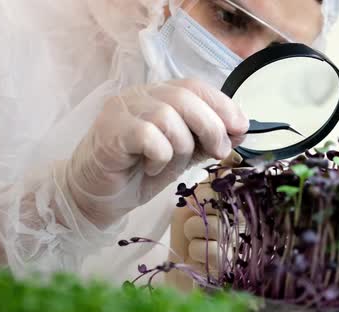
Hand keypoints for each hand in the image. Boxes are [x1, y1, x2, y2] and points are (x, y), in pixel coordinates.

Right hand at [60, 79, 247, 228]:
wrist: (97, 197)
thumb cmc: (140, 172)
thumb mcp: (183, 155)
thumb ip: (206, 139)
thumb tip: (240, 129)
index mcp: (159, 95)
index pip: (195, 86)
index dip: (222, 104)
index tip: (241, 127)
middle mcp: (140, 95)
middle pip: (185, 97)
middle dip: (211, 126)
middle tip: (220, 152)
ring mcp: (122, 110)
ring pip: (167, 117)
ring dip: (181, 146)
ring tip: (170, 164)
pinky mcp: (111, 131)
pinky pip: (148, 136)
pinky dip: (159, 157)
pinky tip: (151, 168)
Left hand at [166, 152, 243, 290]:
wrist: (178, 264)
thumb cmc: (188, 229)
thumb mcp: (197, 198)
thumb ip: (212, 179)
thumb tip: (232, 155)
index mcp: (239, 202)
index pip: (229, 181)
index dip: (208, 190)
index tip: (202, 199)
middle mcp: (245, 220)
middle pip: (219, 202)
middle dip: (199, 211)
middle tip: (197, 221)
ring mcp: (239, 242)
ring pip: (211, 225)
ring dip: (194, 233)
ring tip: (196, 239)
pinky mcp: (230, 264)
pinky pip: (208, 249)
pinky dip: (195, 252)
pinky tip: (199, 257)